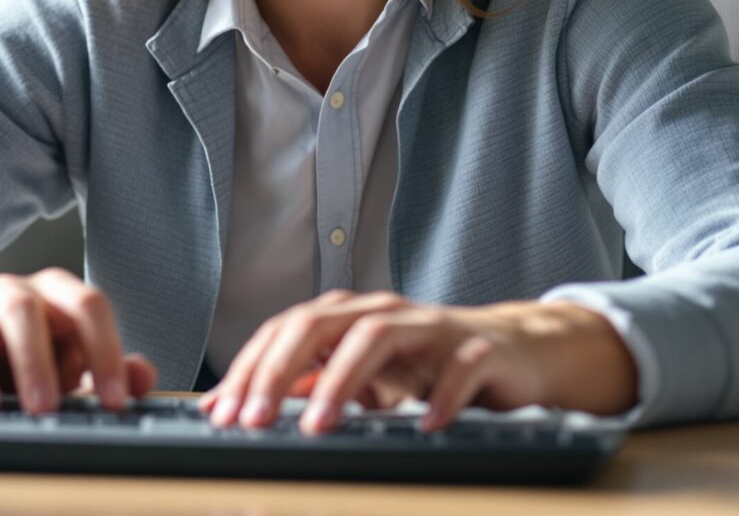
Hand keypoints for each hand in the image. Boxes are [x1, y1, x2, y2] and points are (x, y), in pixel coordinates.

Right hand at [0, 268, 157, 414]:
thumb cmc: (26, 356)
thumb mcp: (70, 361)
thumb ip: (108, 368)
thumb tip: (142, 377)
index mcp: (56, 295)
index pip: (88, 307)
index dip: (105, 352)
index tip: (113, 401)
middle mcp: (11, 293)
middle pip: (25, 310)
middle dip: (35, 360)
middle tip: (44, 408)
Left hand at [195, 291, 637, 434]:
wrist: (511, 353)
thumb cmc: (428, 365)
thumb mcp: (361, 378)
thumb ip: (307, 385)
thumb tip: (238, 402)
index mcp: (350, 315)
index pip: (287, 330)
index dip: (253, 368)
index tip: (227, 412)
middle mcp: (384, 312)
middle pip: (320, 324)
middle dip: (282, 371)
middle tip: (257, 418)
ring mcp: (431, 327)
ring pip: (378, 336)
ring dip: (343, 381)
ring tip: (320, 425)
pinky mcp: (478, 349)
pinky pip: (458, 368)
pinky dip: (439, 396)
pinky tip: (423, 425)